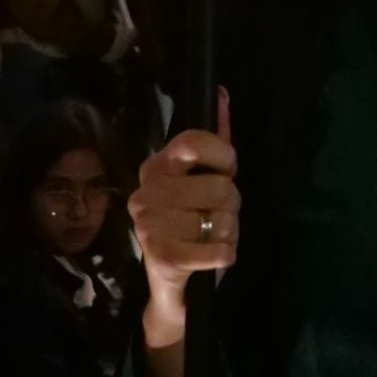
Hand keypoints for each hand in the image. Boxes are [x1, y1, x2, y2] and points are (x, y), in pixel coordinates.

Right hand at [133, 89, 240, 345]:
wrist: (173, 283)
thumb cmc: (193, 224)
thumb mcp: (206, 179)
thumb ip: (216, 138)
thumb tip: (221, 93)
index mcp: (156, 167)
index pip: (193, 141)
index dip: (224, 156)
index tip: (226, 172)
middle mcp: (145, 192)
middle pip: (219, 186)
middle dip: (231, 204)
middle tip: (215, 216)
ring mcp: (148, 225)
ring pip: (221, 219)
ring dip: (228, 232)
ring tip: (210, 237)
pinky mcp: (160, 256)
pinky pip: (216, 250)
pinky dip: (224, 254)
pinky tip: (213, 256)